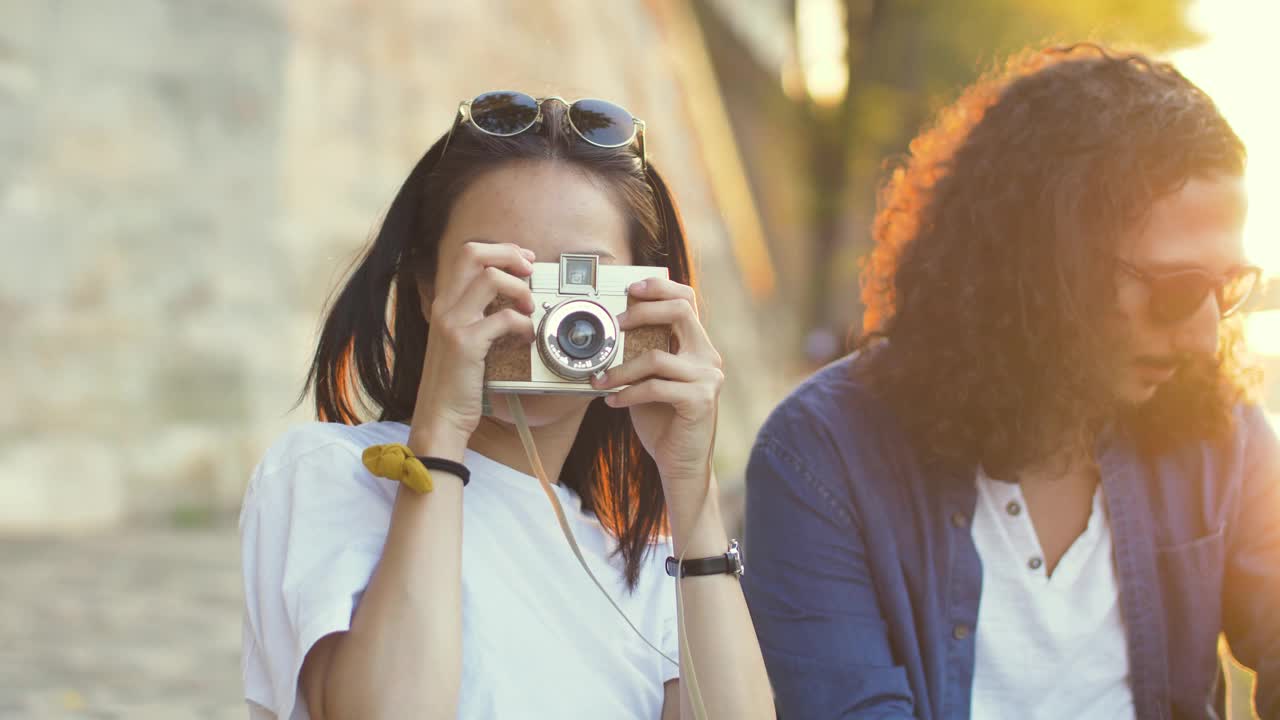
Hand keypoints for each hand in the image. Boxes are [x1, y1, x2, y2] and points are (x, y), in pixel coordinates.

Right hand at [407, 241, 536, 458]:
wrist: (440, 417)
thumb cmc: (456, 382)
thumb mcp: (461, 340)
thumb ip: (477, 316)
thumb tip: (512, 298)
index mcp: (444, 302)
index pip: (467, 253)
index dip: (500, 250)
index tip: (524, 261)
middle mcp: (444, 306)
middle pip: (473, 253)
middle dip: (508, 254)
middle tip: (530, 271)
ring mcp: (452, 323)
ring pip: (491, 278)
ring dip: (520, 289)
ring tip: (529, 309)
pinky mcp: (465, 343)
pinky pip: (504, 318)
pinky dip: (524, 325)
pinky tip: (526, 338)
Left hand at [590, 277, 722, 509]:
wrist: (681, 464)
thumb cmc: (663, 421)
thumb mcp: (651, 380)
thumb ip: (643, 354)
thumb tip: (610, 330)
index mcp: (697, 346)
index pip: (686, 299)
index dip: (659, 287)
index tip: (630, 289)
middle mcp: (707, 357)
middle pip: (679, 311)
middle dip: (642, 311)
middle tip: (615, 324)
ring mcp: (707, 378)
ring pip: (656, 356)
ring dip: (621, 368)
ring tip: (600, 380)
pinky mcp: (699, 400)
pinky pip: (655, 387)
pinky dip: (627, 393)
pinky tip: (612, 401)